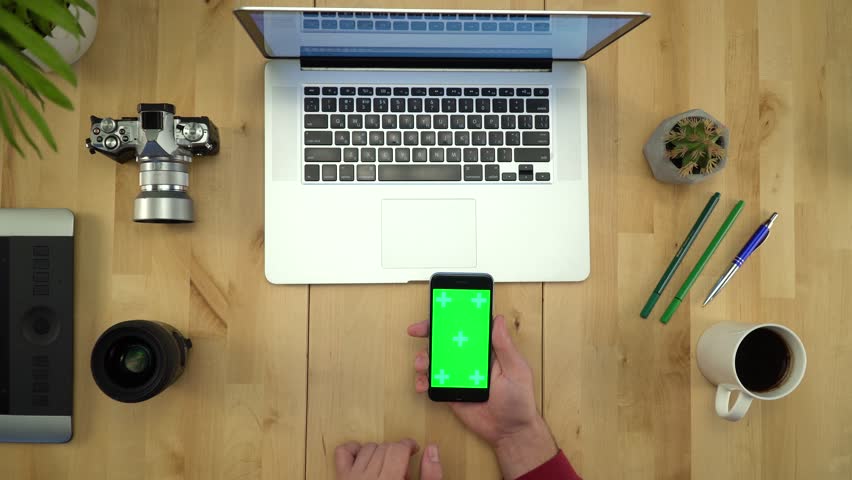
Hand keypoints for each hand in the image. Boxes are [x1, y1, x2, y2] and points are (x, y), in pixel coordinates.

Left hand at [335, 439, 442, 479]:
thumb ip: (431, 475)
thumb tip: (432, 449)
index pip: (399, 449)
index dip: (409, 445)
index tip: (414, 450)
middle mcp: (369, 479)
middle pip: (386, 447)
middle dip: (397, 452)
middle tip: (403, 470)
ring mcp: (352, 479)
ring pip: (368, 448)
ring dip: (379, 452)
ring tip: (386, 469)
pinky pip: (344, 453)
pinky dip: (354, 449)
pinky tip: (364, 459)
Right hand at [408, 315, 557, 479]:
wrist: (510, 432)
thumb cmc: (519, 400)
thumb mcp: (516, 370)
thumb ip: (505, 346)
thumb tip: (498, 319)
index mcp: (486, 350)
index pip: (467, 328)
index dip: (452, 318)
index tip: (438, 311)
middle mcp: (470, 360)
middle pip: (446, 341)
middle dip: (429, 333)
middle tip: (416, 331)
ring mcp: (458, 375)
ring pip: (436, 360)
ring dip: (424, 358)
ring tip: (422, 365)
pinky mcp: (450, 392)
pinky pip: (433, 383)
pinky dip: (423, 381)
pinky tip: (422, 385)